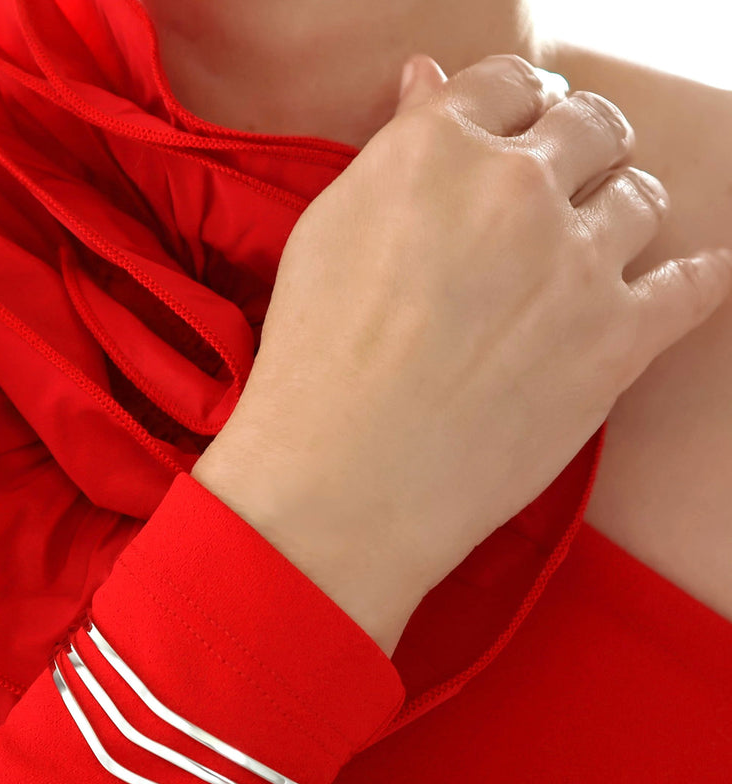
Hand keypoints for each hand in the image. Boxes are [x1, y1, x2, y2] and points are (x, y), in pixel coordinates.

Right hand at [191, 52, 731, 656]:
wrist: (340, 480)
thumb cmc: (313, 366)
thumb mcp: (326, 234)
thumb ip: (392, 151)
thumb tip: (429, 80)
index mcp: (437, 150)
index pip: (510, 83)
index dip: (517, 104)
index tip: (518, 132)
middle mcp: (517, 188)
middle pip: (590, 127)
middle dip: (580, 144)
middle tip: (564, 181)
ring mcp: (577, 263)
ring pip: (642, 197)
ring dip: (622, 209)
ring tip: (593, 246)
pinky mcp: (617, 340)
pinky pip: (693, 284)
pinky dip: (698, 276)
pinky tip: (695, 274)